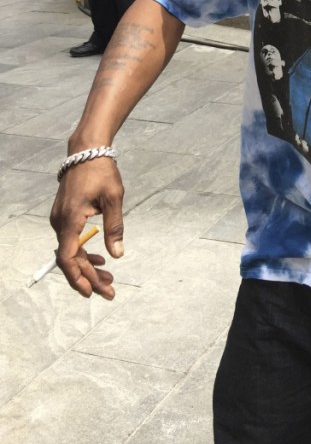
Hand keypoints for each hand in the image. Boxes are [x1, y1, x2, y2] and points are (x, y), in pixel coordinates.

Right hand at [50, 158, 124, 298]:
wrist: (87, 151)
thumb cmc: (102, 172)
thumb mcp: (113, 199)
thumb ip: (114, 227)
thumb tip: (117, 255)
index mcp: (70, 220)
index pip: (68, 258)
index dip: (78, 278)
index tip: (92, 292)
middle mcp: (60, 222)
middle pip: (70, 259)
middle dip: (89, 277)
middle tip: (110, 290)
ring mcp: (60, 219)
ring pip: (71, 251)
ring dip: (88, 266)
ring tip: (108, 278)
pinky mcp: (64, 215)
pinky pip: (71, 241)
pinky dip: (84, 252)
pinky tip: (99, 258)